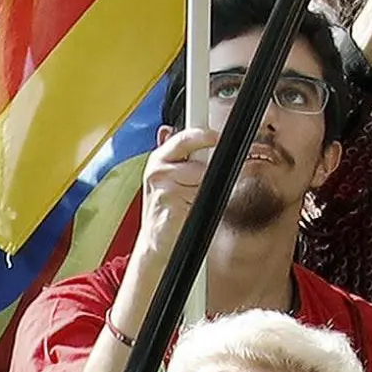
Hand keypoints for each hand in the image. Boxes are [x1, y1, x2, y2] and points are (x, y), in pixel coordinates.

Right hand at [132, 121, 224, 257]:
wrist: (155, 242)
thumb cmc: (165, 208)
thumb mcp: (166, 176)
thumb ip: (174, 153)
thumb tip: (168, 130)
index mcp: (159, 158)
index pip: (185, 138)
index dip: (204, 135)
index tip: (216, 136)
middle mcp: (158, 169)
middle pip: (201, 162)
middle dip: (205, 173)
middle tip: (195, 183)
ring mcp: (164, 187)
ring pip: (204, 181)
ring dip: (204, 192)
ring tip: (188, 201)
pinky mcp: (172, 204)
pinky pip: (200, 198)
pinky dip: (200, 205)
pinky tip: (187, 211)